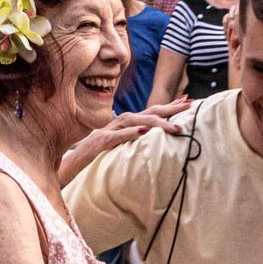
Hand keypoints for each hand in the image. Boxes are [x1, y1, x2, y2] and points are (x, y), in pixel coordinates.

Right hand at [61, 100, 190, 176]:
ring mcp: (111, 130)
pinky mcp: (102, 141)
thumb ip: (134, 140)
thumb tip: (152, 139)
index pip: (152, 111)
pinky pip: (119, 136)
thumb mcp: (120, 146)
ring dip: (158, 123)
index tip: (189, 100)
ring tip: (176, 128)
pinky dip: (132, 133)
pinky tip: (145, 132)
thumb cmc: (97, 155)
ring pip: (138, 121)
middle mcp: (120, 122)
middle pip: (149, 112)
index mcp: (126, 123)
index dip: (170, 105)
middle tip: (191, 104)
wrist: (71, 163)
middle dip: (171, 108)